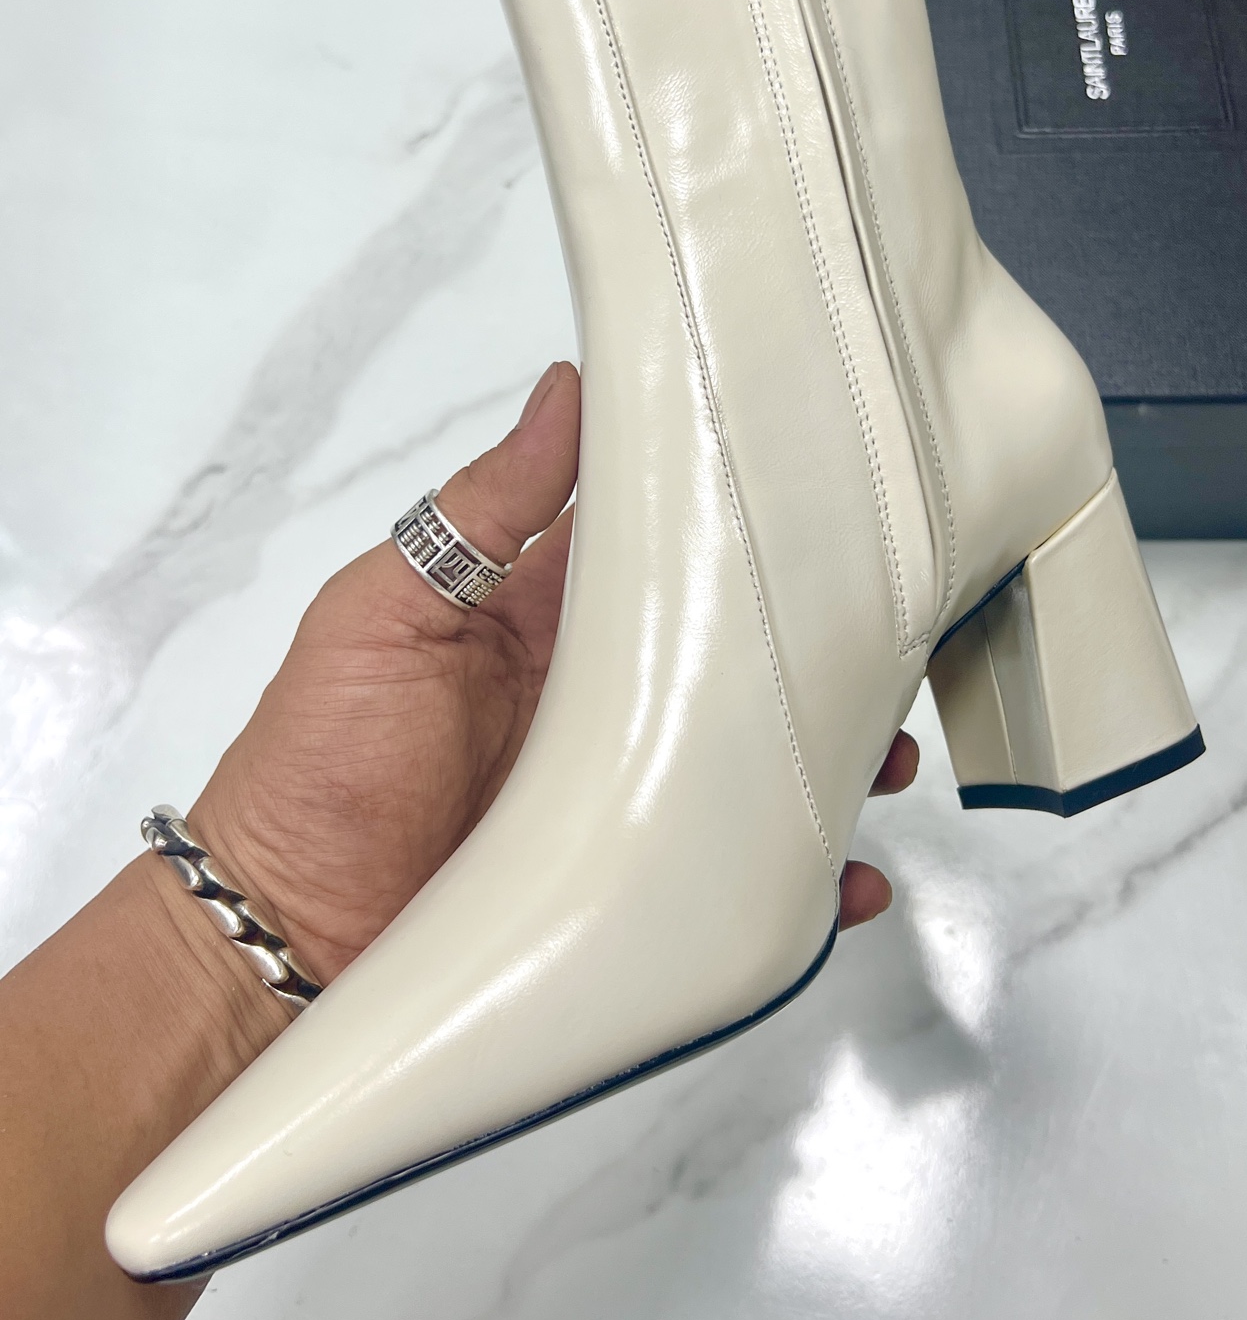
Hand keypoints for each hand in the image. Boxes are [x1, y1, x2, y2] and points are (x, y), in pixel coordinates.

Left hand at [190, 361, 913, 985]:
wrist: (283, 934)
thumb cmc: (317, 761)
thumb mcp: (386, 609)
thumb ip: (484, 507)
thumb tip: (568, 385)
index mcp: (547, 614)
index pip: (661, 540)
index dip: (734, 512)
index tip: (818, 481)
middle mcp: (603, 698)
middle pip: (734, 658)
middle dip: (814, 649)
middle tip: (888, 636)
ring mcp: (626, 792)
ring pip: (757, 765)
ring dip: (827, 761)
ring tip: (888, 758)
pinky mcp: (632, 884)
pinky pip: (734, 879)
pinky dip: (804, 884)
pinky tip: (844, 883)